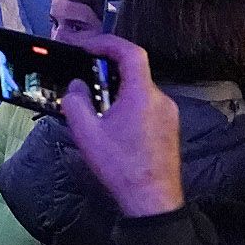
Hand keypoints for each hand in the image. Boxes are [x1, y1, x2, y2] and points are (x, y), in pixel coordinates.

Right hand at [58, 31, 183, 218]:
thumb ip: (76, 102)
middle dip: (106, 70)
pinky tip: (112, 124)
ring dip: (116, 90)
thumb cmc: (121, 167)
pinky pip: (147, 105)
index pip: (130, 52)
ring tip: (95, 107)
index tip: (86, 46)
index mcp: (143, 95)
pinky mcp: (169, 128)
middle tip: (84, 78)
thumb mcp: (87, 133)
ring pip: (139, 90)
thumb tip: (76, 86)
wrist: (152, 201)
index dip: (107, 43)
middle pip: (134, 71)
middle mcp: (161, 99)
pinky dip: (128, 104)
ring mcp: (169, 114)